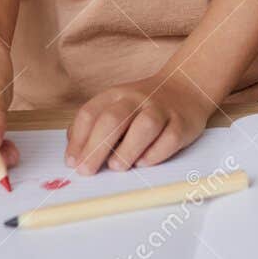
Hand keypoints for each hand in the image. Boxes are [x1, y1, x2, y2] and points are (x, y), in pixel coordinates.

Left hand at [66, 72, 216, 175]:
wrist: (185, 87)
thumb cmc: (142, 106)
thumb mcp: (114, 106)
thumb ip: (93, 126)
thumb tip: (74, 154)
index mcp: (115, 94)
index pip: (90, 114)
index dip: (78, 140)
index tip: (72, 162)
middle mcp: (137, 99)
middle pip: (113, 120)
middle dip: (95, 148)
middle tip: (86, 171)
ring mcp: (162, 110)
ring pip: (144, 127)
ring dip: (127, 150)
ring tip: (116, 167)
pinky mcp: (182, 123)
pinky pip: (169, 140)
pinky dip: (154, 154)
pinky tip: (143, 162)